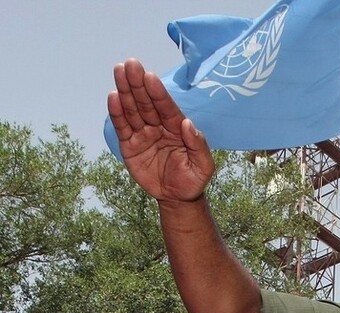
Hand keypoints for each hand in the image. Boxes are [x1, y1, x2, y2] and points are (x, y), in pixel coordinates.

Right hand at [108, 59, 214, 202]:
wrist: (177, 198)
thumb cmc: (193, 179)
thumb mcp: (203, 166)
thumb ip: (199, 145)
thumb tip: (187, 124)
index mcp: (177, 128)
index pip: (166, 107)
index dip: (158, 93)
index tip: (150, 77)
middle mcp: (159, 126)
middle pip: (147, 103)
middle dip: (138, 84)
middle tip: (130, 64)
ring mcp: (143, 134)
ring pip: (133, 110)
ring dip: (125, 91)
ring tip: (119, 71)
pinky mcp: (130, 145)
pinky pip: (123, 127)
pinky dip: (117, 113)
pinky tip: (113, 97)